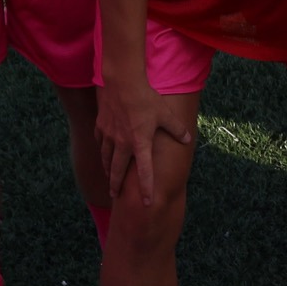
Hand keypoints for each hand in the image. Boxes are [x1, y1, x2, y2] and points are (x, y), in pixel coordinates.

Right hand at [97, 71, 184, 210]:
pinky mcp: (100, 126)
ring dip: (107, 170)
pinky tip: (103, 151)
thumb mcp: (165, 114)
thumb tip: (187, 139)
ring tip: (108, 177)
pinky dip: (102, 149)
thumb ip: (176, 129)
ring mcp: (109, 135)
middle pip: (116, 171)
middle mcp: (122, 143)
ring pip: (106, 158)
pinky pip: (100, 142)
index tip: (147, 203)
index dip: (146, 189)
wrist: (122, 82)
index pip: (144, 172)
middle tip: (115, 195)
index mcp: (140, 143)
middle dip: (115, 185)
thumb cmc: (145, 98)